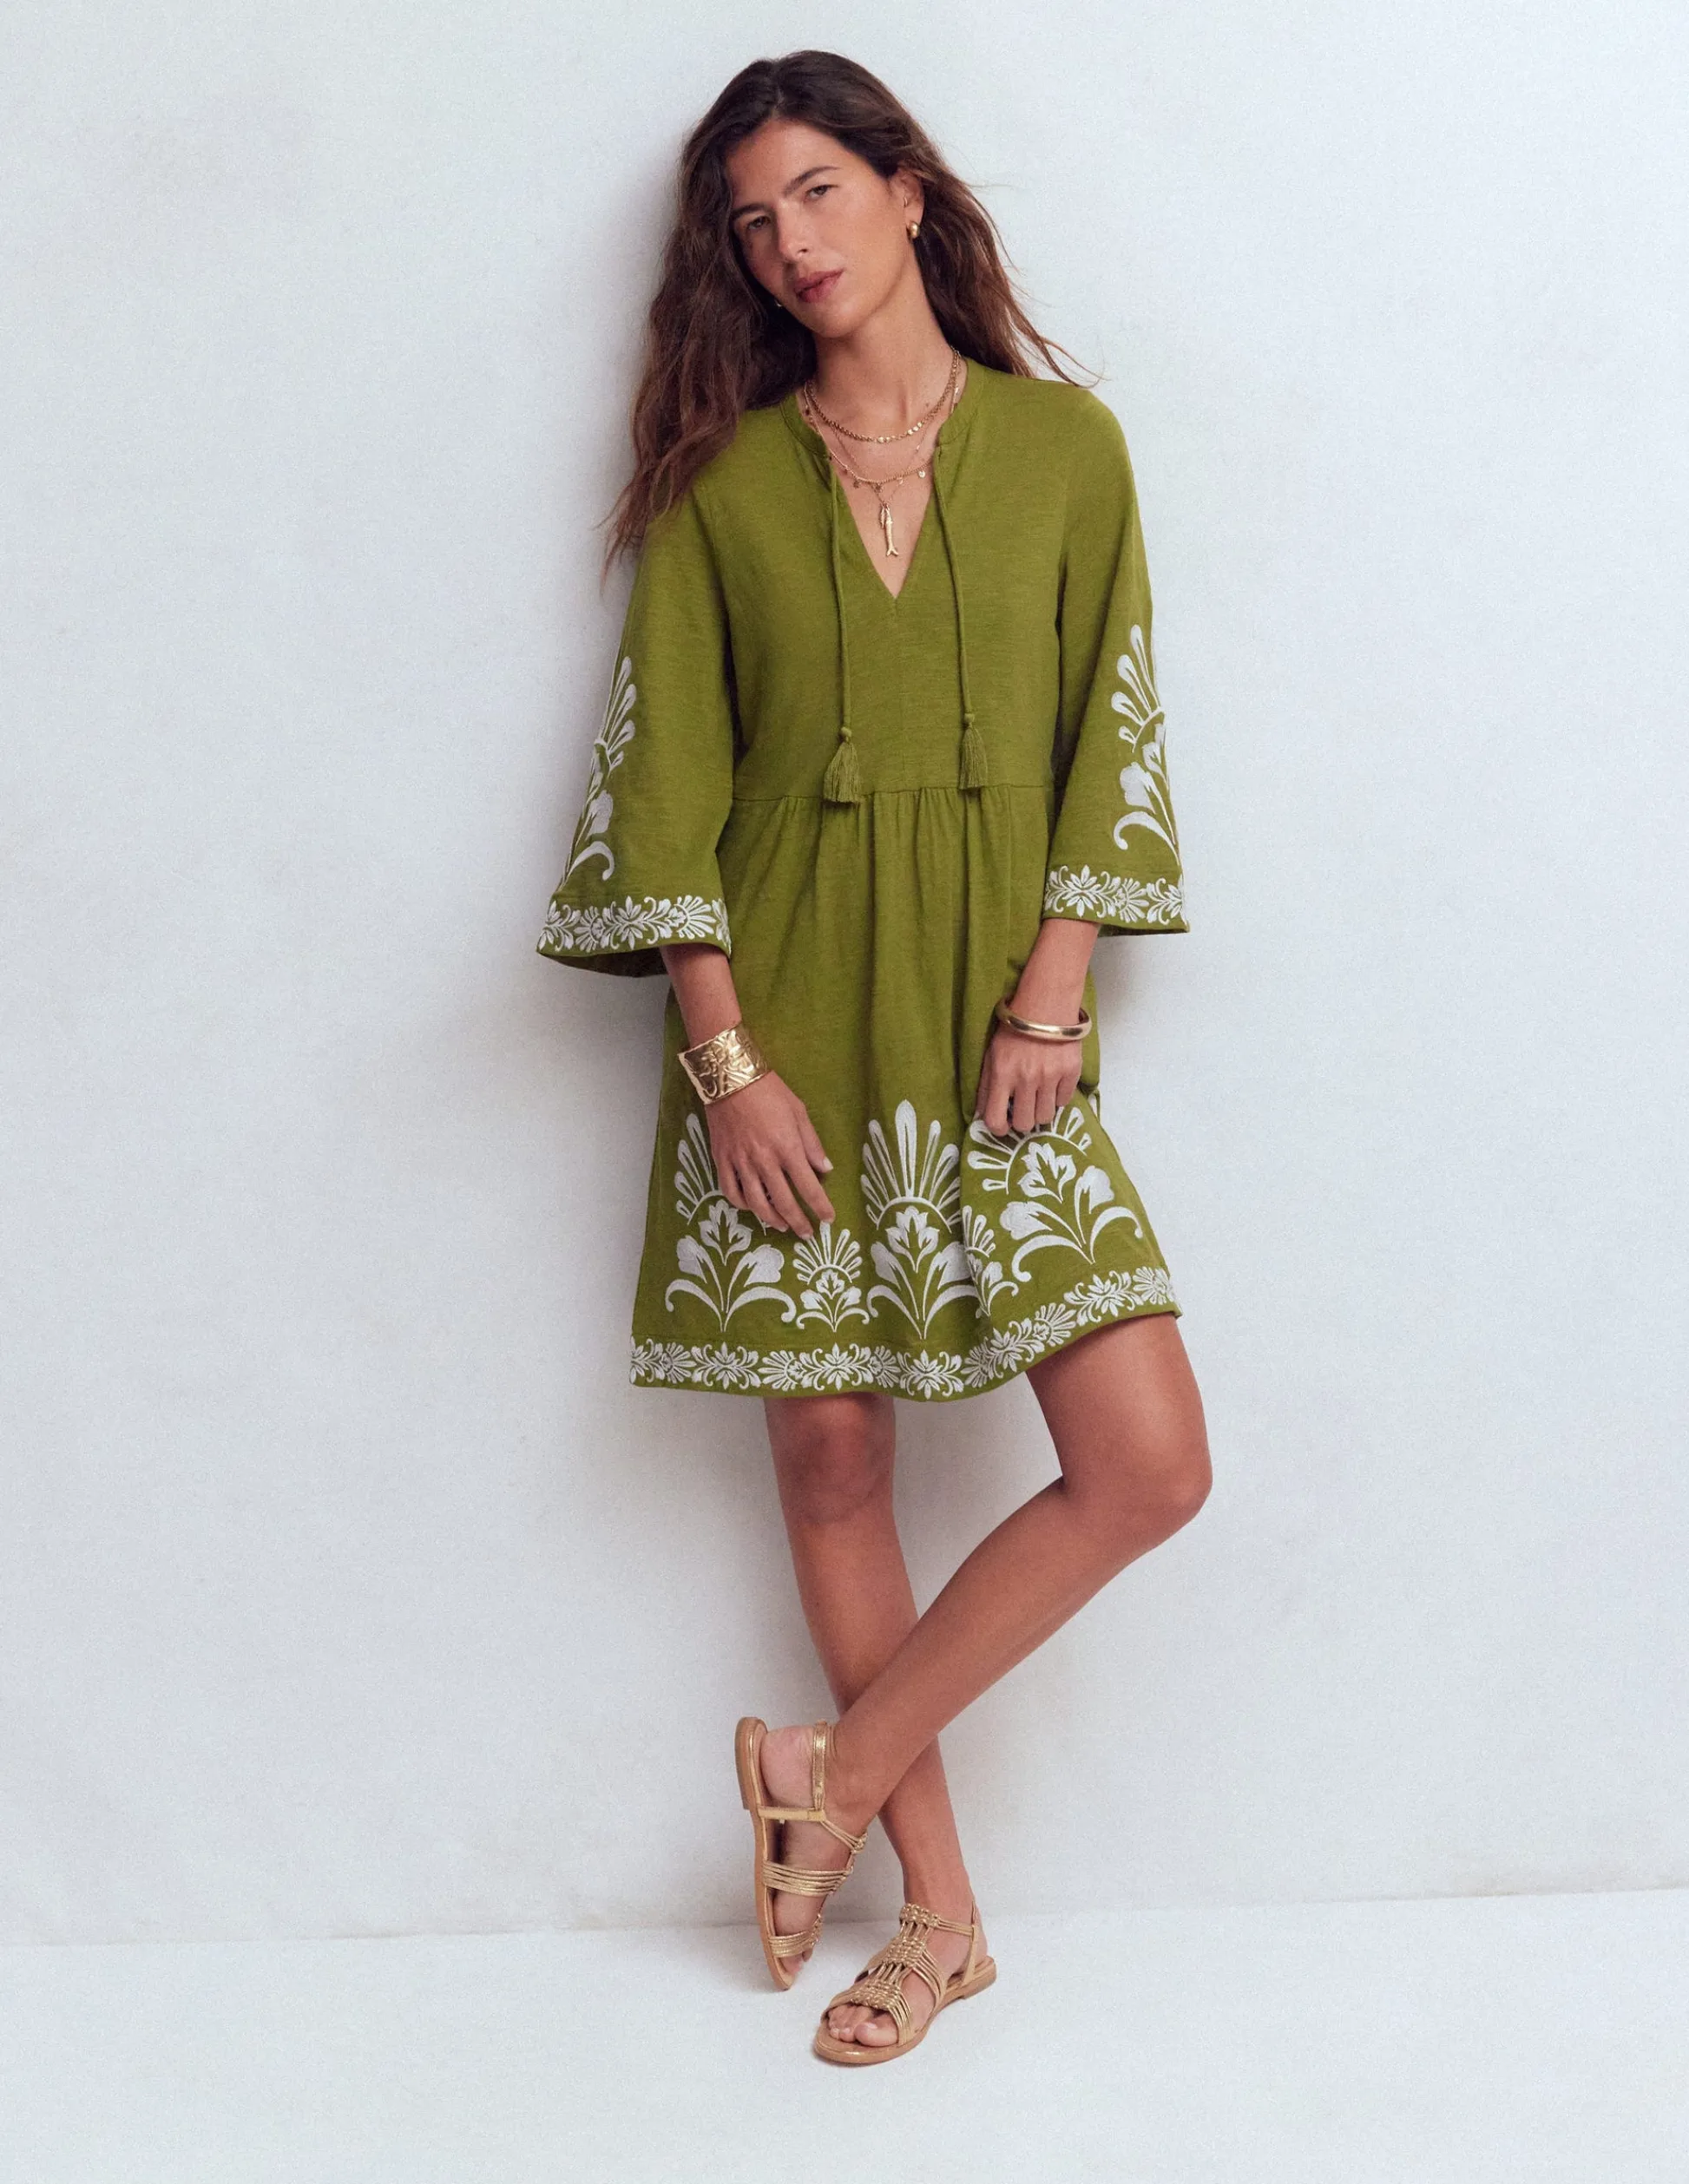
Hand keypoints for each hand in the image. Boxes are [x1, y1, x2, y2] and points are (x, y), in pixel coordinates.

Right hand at [706, 1071, 835, 1236]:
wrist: (730, 1078)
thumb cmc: (769, 1091)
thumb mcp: (799, 1112)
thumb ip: (812, 1144)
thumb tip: (825, 1169)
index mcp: (787, 1148)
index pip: (809, 1187)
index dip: (820, 1206)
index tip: (829, 1219)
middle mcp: (764, 1161)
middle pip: (784, 1202)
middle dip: (798, 1222)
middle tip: (807, 1233)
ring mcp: (740, 1163)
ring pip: (756, 1203)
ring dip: (771, 1219)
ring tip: (782, 1225)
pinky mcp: (721, 1160)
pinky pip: (731, 1191)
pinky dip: (742, 1205)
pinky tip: (751, 1207)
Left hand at [974, 1019, 1083, 1136]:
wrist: (1045, 1005)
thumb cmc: (1013, 1029)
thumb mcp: (991, 1054)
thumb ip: (986, 1084)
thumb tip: (982, 1112)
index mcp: (1002, 1074)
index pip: (995, 1119)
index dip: (998, 1129)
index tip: (1003, 1125)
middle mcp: (1026, 1079)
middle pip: (1025, 1123)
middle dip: (1022, 1121)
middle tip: (1023, 1110)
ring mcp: (1051, 1077)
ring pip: (1045, 1117)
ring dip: (1040, 1111)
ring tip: (1038, 1097)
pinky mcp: (1071, 1072)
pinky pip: (1064, 1102)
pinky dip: (1057, 1098)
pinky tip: (1052, 1085)